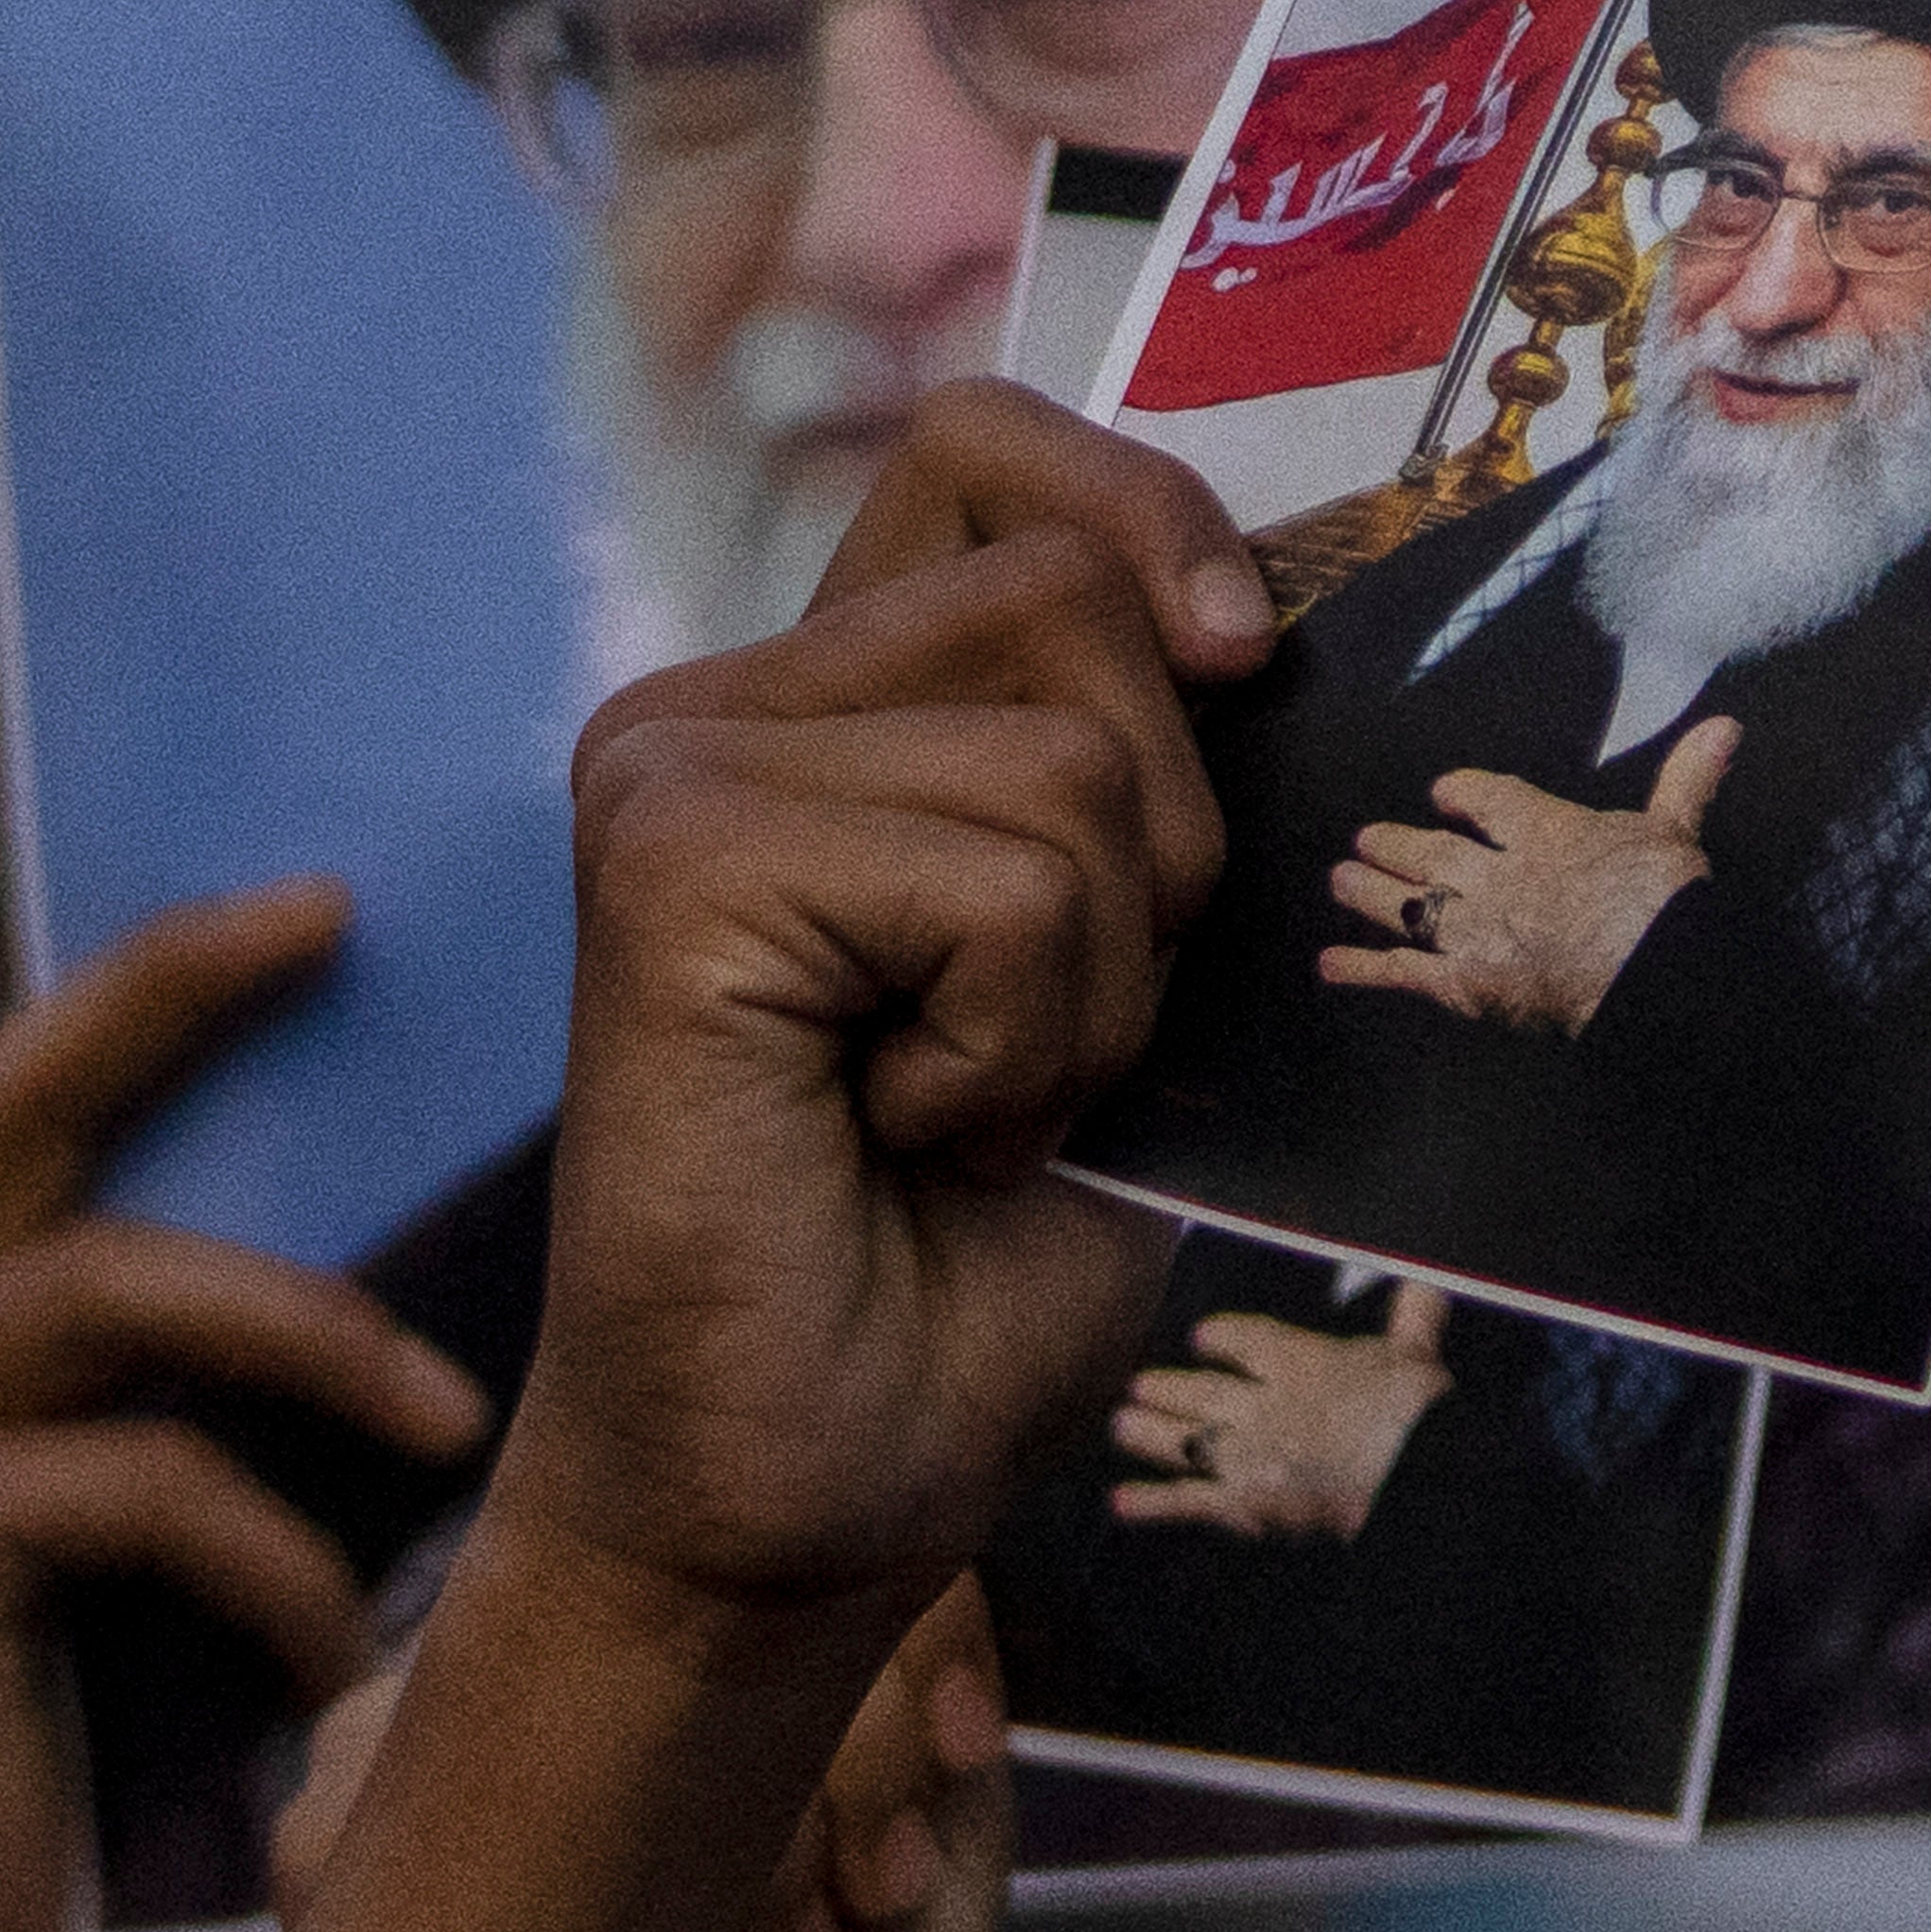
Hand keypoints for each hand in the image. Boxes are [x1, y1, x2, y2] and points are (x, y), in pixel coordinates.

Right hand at [0, 879, 494, 1931]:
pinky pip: (148, 1485)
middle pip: (23, 1096)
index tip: (321, 895)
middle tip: (340, 926)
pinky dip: (282, 1568)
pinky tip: (335, 1663)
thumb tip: (477, 1203)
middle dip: (183, 996)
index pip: (33, 1080)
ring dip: (332, 1351)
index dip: (163, 974)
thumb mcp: (193, 1499)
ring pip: (127, 1285)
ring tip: (456, 1446)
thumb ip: (243, 1366)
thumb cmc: (126, 1735)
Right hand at [520, 384, 1257, 1639]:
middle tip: (1026, 1036)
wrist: (820, 1478)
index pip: (998, 452)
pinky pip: (1008, 886)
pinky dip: (1021, 1045)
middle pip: (1087, 596)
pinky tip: (902, 1134)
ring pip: (1074, 761)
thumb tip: (1265, 619)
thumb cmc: (967, 1245)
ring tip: (960, 1101)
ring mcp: (670, 771)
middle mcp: (718, 704)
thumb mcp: (1116, 956)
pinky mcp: (665, 868)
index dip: (1151, 507)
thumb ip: (1144, 767)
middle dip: (1157, 849)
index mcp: (823, 698)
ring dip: (1092, 979)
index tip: (1236, 658)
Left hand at [1105, 1278, 1452, 1538]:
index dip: (1219, 1337)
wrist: (1410, 1472)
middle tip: (1137, 1386)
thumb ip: (1414, 1309)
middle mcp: (1261, 1404)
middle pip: (1199, 1391)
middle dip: (1166, 1388)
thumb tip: (1427, 1274)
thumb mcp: (1417, 1349)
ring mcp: (1246, 1454)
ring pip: (1181, 1439)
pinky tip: (1120, 1503)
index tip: (1201, 1336)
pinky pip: (1186, 1501)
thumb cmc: (1417, 1411)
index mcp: (1300, 1362)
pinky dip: (1151, 1503)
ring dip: (1146, 1433)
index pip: (1245, 1341)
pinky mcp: (1242, 1502)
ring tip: (1121, 1426)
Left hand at [1324, 723, 1735, 1033]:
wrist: (1647, 970)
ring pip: (1407, 904)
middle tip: (1365, 837)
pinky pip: (1403, 972)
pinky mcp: (1464, 983)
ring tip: (1341, 878)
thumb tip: (1725, 727)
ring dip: (1369, 892)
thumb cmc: (1665, 900)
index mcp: (1546, 832)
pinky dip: (1363, 968)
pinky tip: (1328, 965)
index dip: (1461, 795)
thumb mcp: (1678, 829)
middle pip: (1433, 852)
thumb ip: (1688, 779)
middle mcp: (1498, 875)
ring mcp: (1474, 929)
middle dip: (1397, 844)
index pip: (1490, 801)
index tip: (1442, 792)